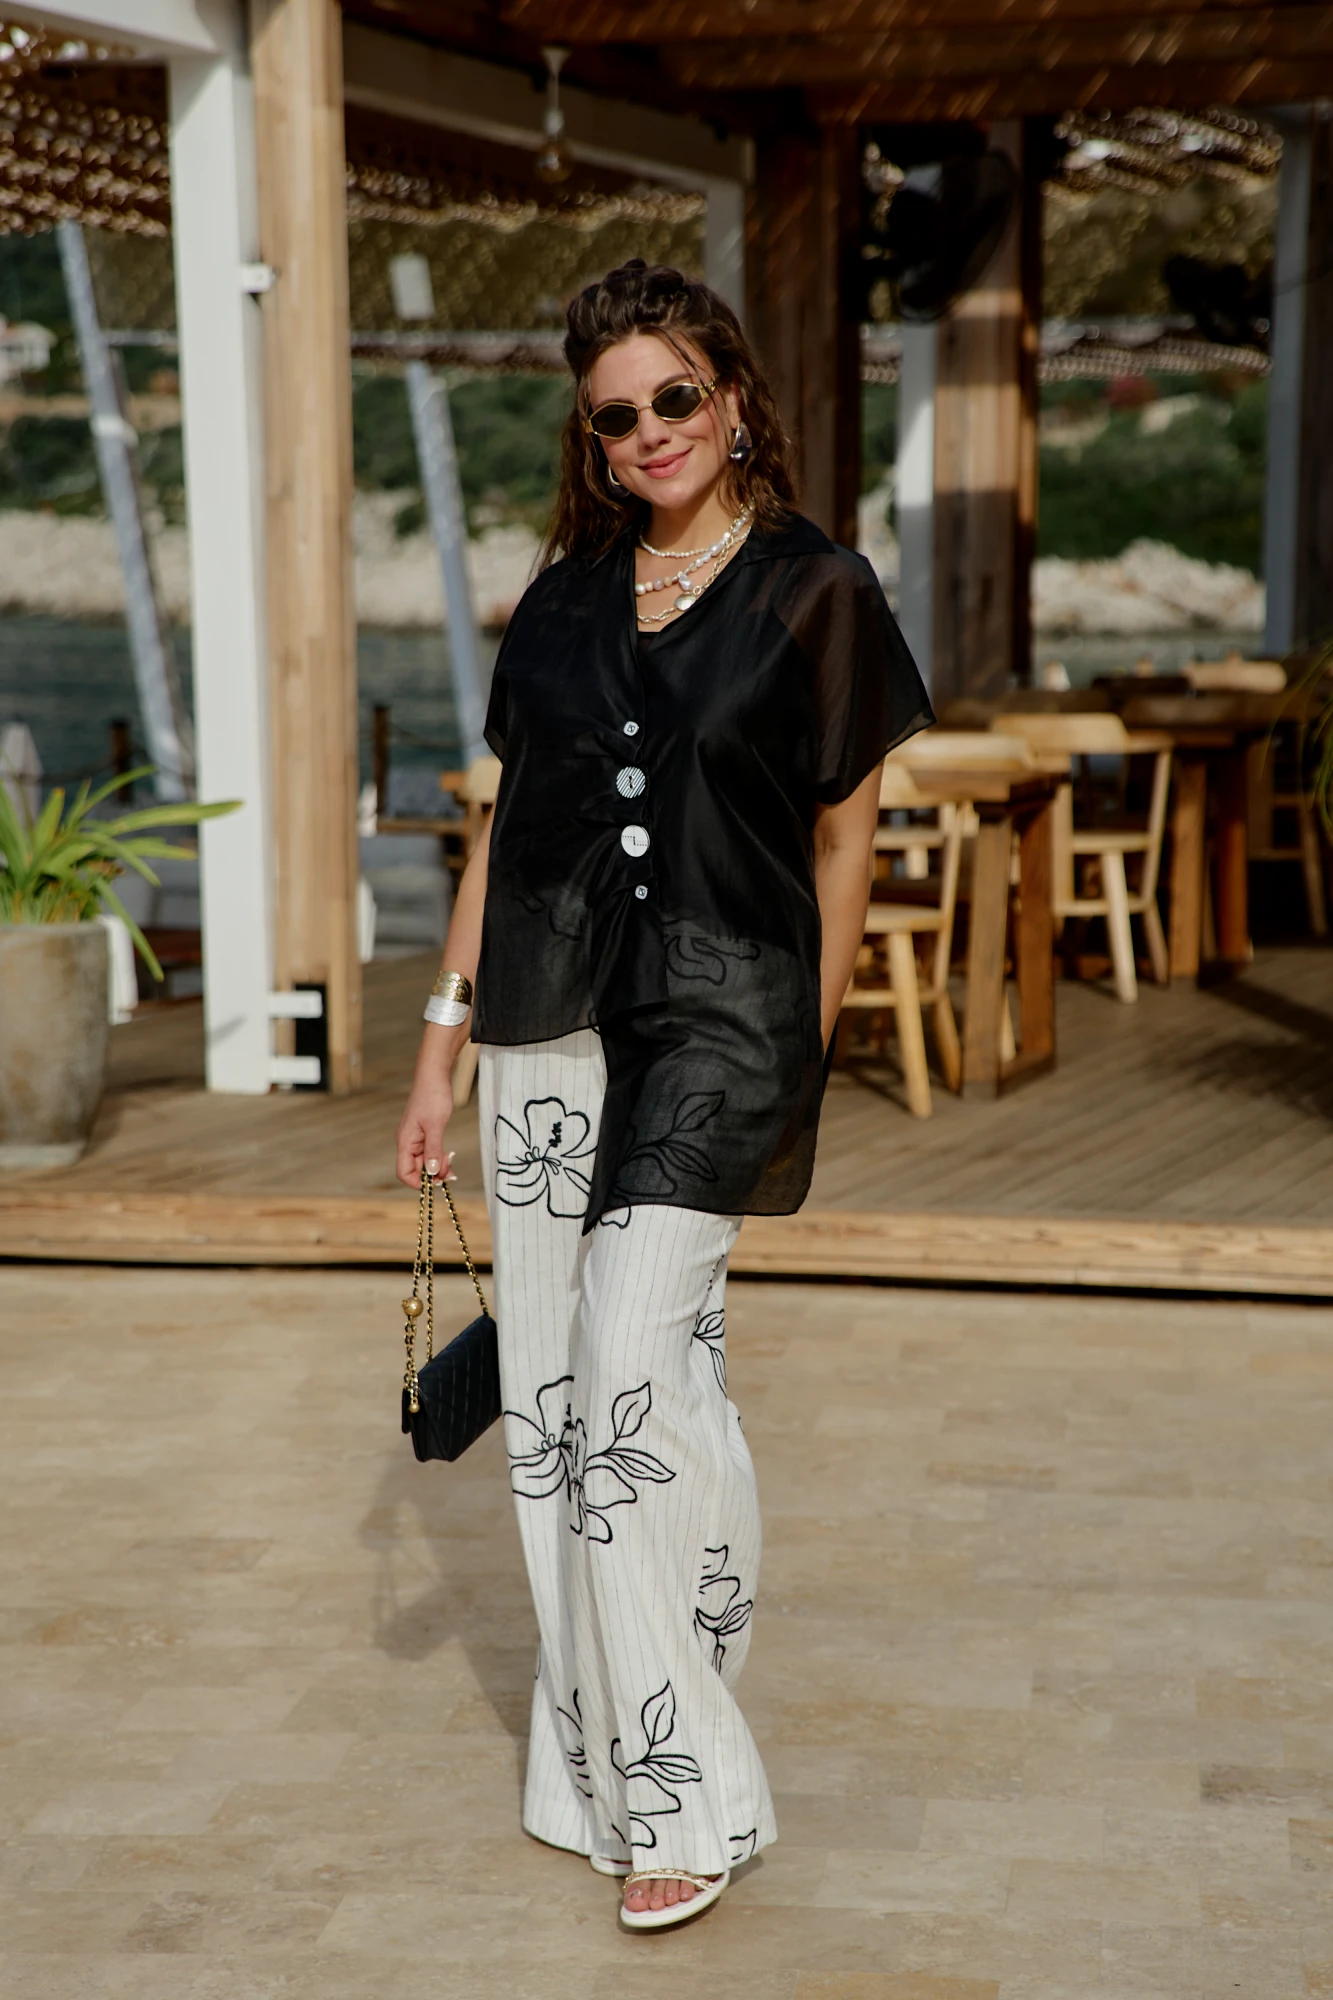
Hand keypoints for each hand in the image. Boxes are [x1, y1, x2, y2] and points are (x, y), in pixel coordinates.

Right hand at [396, 1074, 454, 1188]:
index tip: (437, 1181)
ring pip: (424, 1162)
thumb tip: (432, 1173)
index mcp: (405, 1141)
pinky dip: (438, 1156)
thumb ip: (433, 1149)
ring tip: (451, 1161)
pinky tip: (448, 1155)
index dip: (418, 1183)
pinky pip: (429, 1152)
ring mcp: (415, 1138)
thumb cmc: (433, 1096)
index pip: (404, 1173)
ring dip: (437, 1166)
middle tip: (451, 1170)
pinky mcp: (423, 1133)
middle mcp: (407, 1142)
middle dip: (432, 1174)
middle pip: (415, 1170)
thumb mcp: (435, 1125)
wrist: (434, 1075)